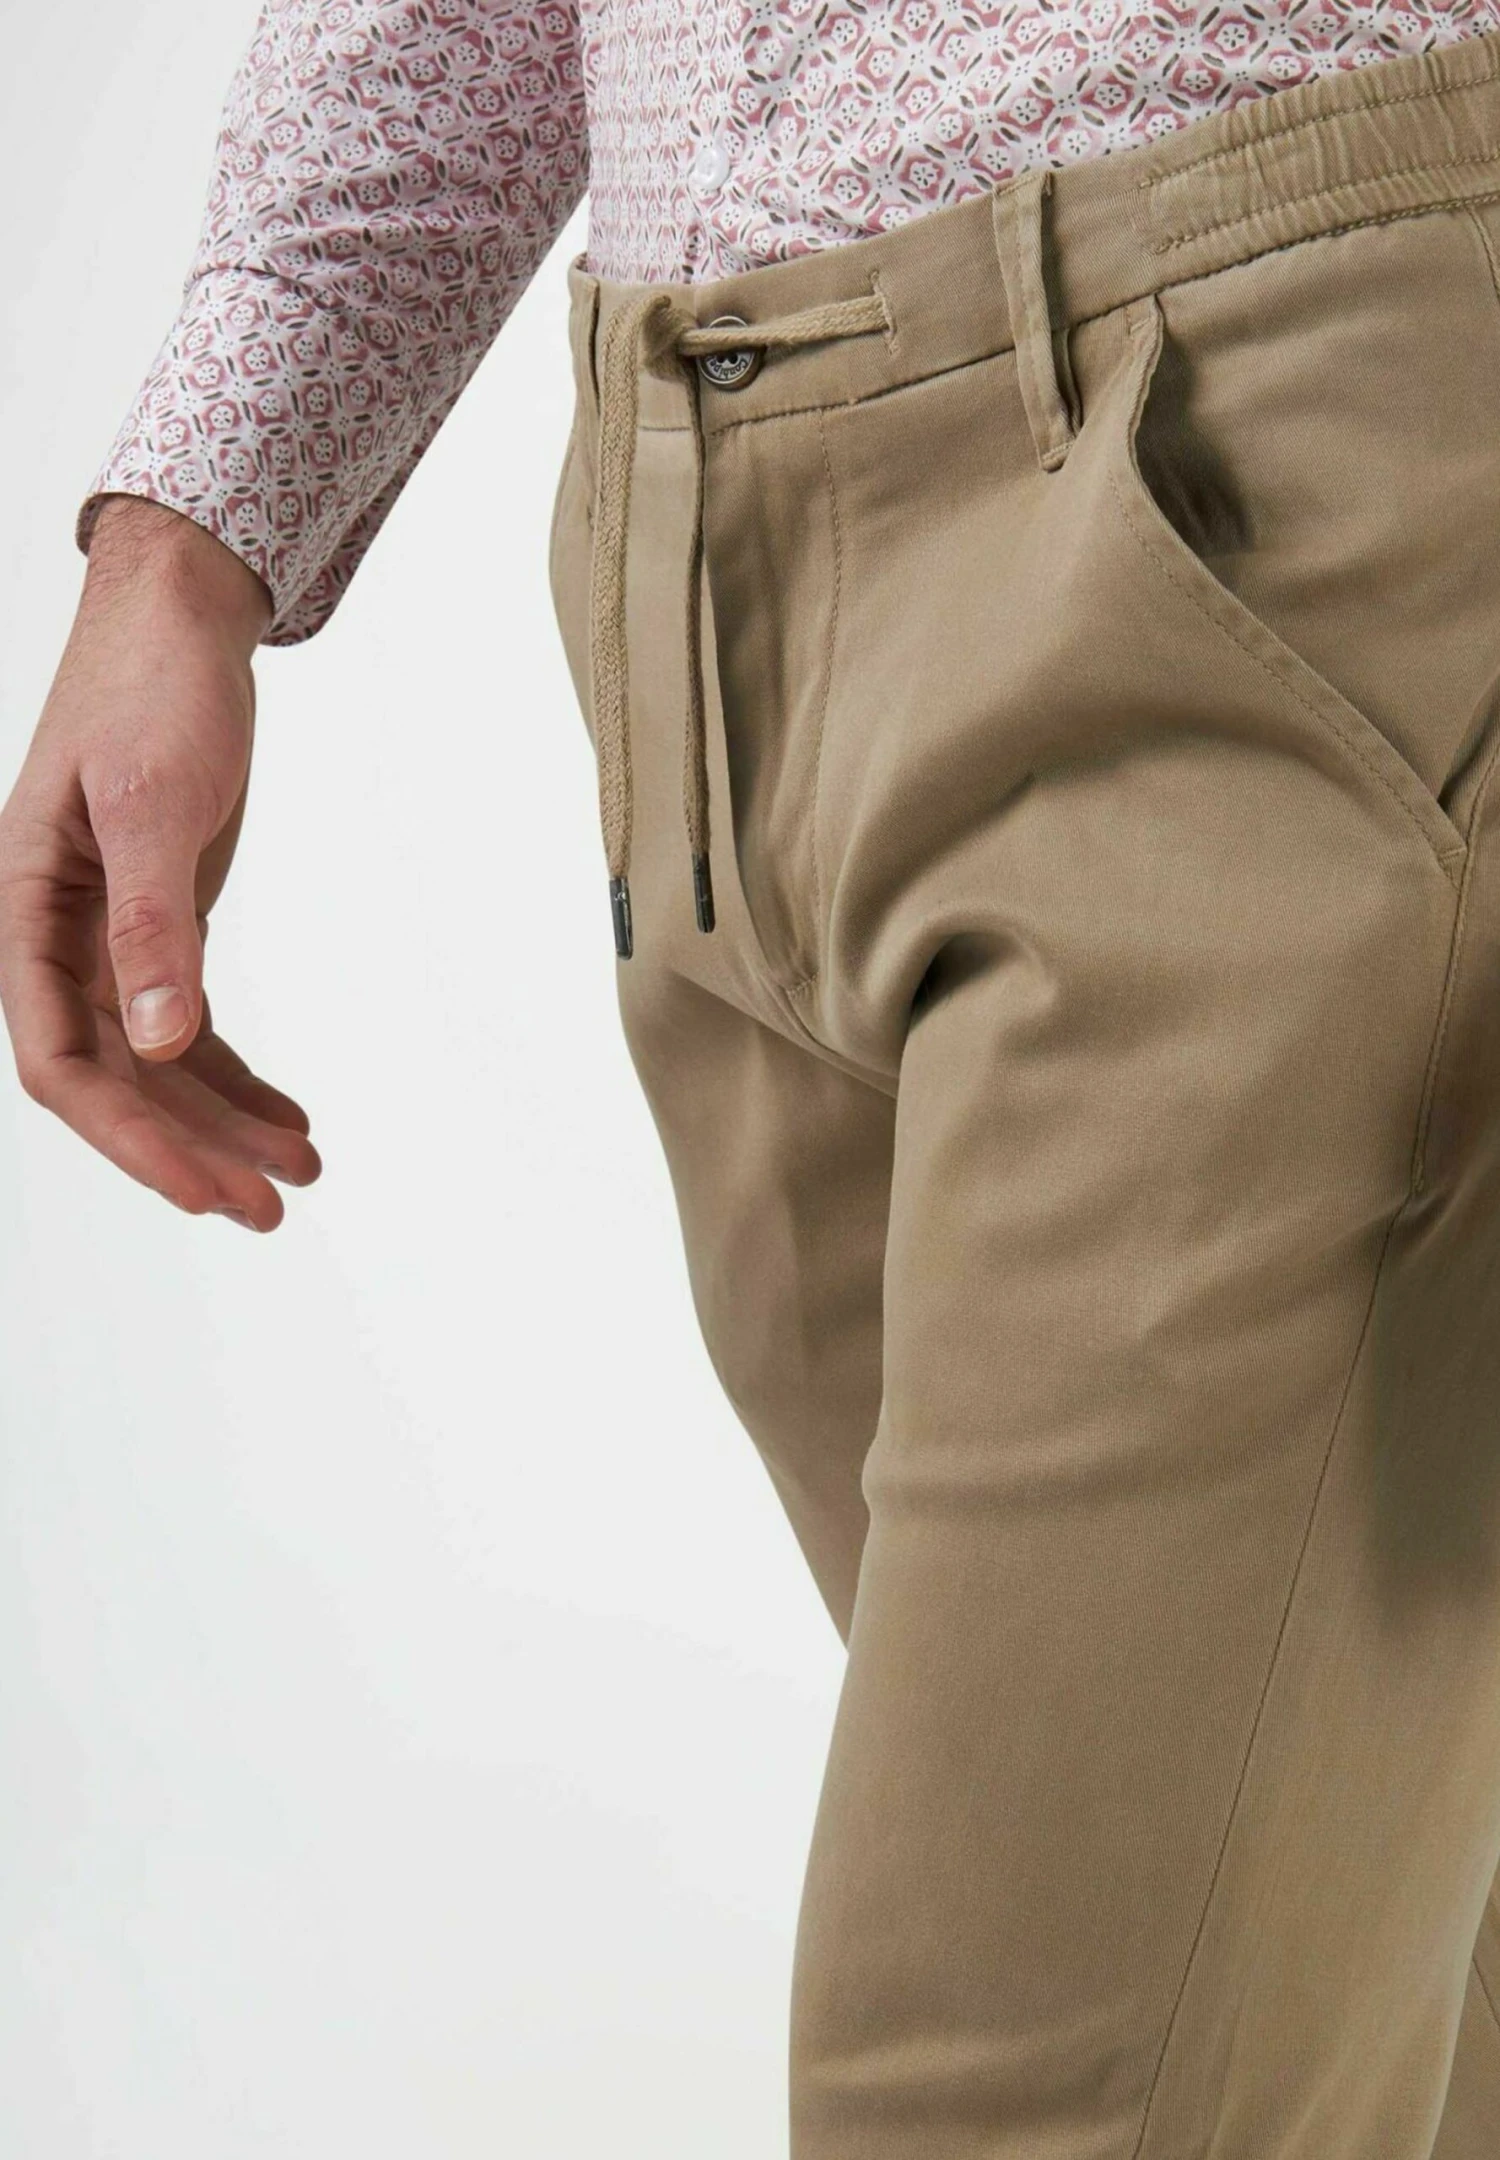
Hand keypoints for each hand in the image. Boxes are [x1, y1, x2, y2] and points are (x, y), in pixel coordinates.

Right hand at [0, 496, 320, 1230]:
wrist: (181, 618)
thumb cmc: (150, 691)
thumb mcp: (152, 804)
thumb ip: (151, 925)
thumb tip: (156, 1039)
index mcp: (28, 912)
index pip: (62, 1061)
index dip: (130, 1138)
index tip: (208, 1191)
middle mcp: (58, 937)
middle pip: (117, 1080)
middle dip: (190, 1149)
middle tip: (276, 1206)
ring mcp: (110, 935)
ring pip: (159, 1062)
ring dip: (224, 1123)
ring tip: (302, 1171)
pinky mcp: (161, 924)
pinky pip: (189, 1026)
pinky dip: (236, 1076)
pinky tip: (289, 1114)